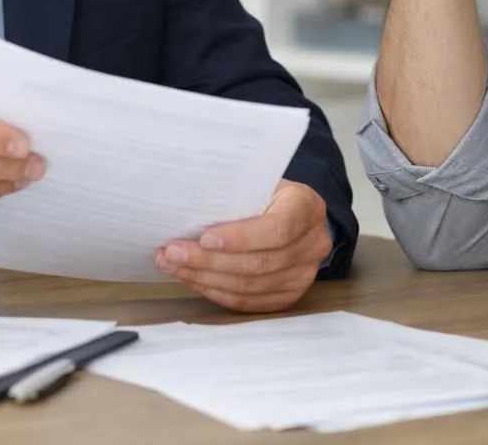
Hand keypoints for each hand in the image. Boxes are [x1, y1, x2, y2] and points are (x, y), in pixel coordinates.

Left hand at [154, 180, 330, 312]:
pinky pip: (249, 303)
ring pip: (251, 287)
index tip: (205, 238)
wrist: (287, 212)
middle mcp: (313, 243)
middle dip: (210, 261)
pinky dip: (217, 293)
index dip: (241, 237)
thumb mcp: (256, 183)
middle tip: (173, 253)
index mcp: (307, 206)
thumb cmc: (264, 194)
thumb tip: (185, 211)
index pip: (278, 228)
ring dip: (206, 278)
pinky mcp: (289, 295)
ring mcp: (304, 274)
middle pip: (260, 263)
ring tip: (174, 266)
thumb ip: (233, 197)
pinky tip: (194, 280)